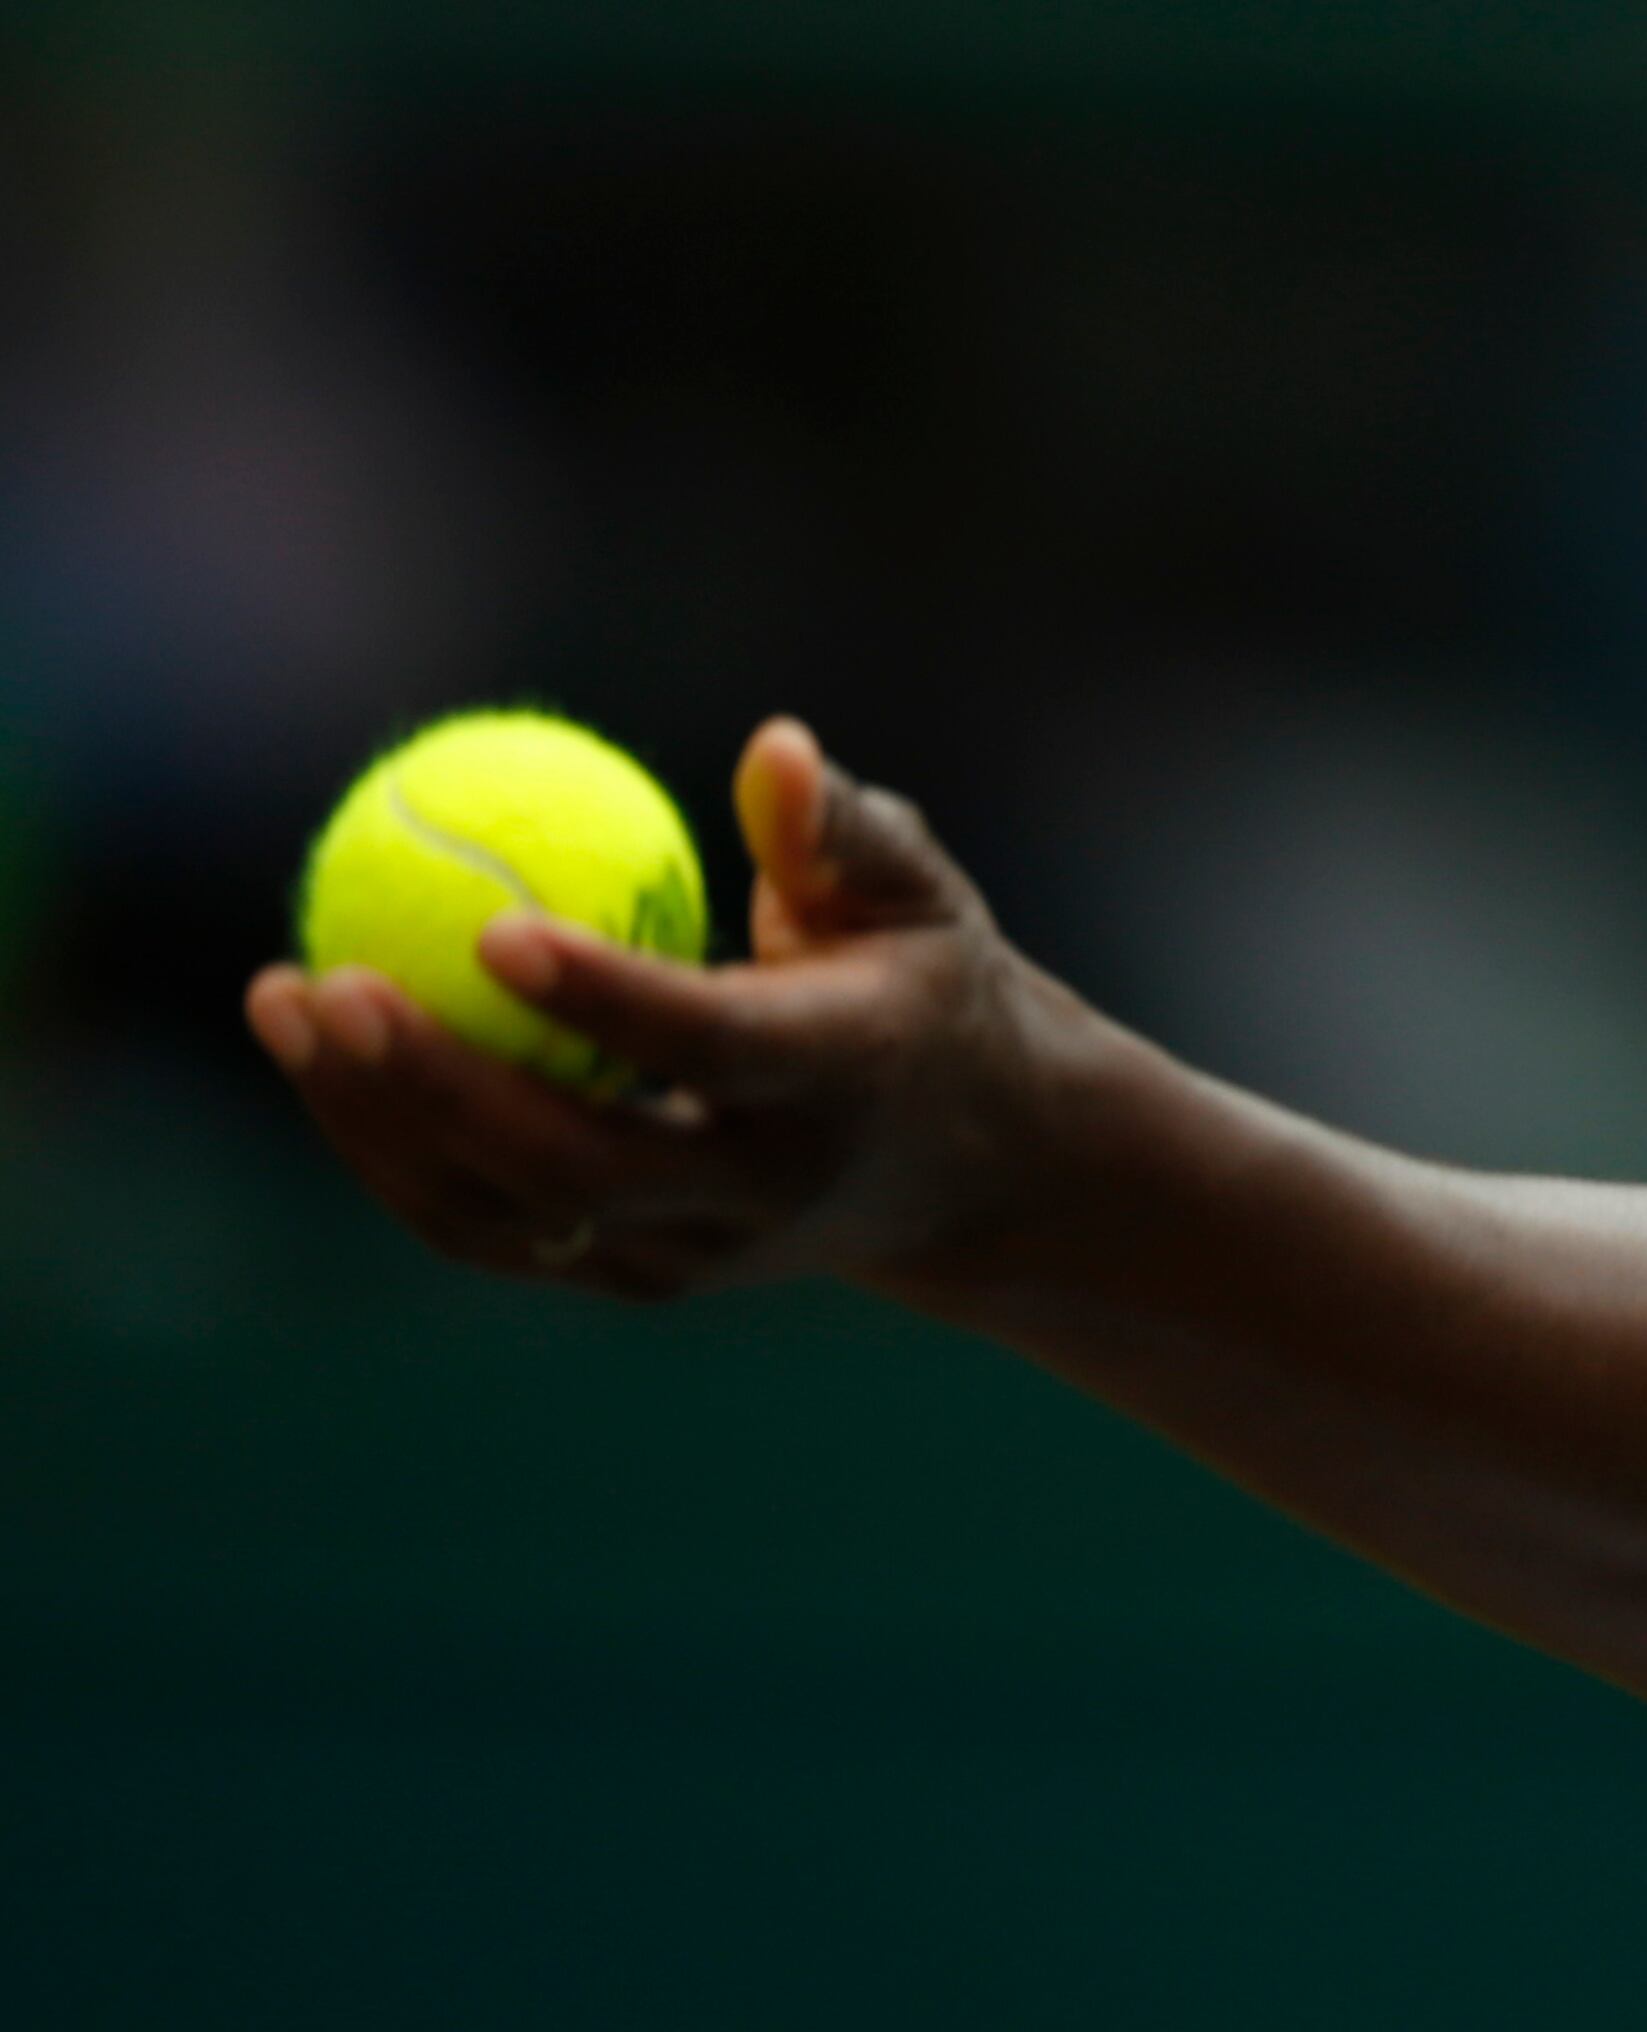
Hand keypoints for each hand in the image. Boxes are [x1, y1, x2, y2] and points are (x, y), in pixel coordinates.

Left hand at [244, 718, 1067, 1302]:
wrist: (968, 1169)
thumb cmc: (925, 986)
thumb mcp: (916, 896)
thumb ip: (841, 830)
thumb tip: (773, 746)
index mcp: (842, 1079)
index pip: (713, 1048)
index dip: (604, 1000)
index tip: (494, 930)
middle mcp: (767, 1188)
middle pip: (582, 1164)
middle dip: (438, 1083)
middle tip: (327, 980)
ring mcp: (697, 1251)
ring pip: (512, 1213)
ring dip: (379, 1121)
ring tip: (284, 1002)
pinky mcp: (641, 1277)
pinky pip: (495, 1229)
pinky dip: (396, 1154)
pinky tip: (327, 1061)